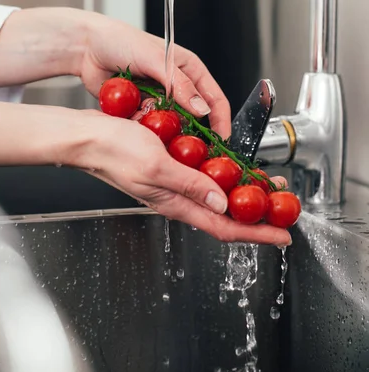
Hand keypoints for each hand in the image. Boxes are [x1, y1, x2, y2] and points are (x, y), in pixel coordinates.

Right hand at [67, 109, 290, 245]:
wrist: (88, 138)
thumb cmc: (113, 150)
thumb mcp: (155, 166)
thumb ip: (189, 184)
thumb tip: (221, 201)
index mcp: (175, 203)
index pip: (224, 226)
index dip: (257, 233)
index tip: (283, 234)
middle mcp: (177, 197)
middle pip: (226, 214)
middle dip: (258, 213)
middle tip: (283, 206)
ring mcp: (174, 184)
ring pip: (217, 196)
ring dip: (244, 193)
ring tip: (266, 186)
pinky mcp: (170, 168)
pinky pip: (204, 178)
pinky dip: (224, 176)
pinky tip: (232, 166)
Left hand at [80, 14, 230, 138]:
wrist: (87, 48)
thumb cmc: (121, 41)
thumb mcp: (156, 59)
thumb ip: (180, 84)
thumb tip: (202, 109)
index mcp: (189, 69)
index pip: (214, 99)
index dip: (220, 121)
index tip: (220, 141)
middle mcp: (176, 86)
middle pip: (193, 117)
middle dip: (187, 129)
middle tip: (182, 141)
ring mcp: (158, 98)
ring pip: (169, 123)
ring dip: (160, 125)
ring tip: (145, 115)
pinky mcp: (140, 108)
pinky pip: (148, 125)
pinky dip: (142, 124)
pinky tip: (131, 114)